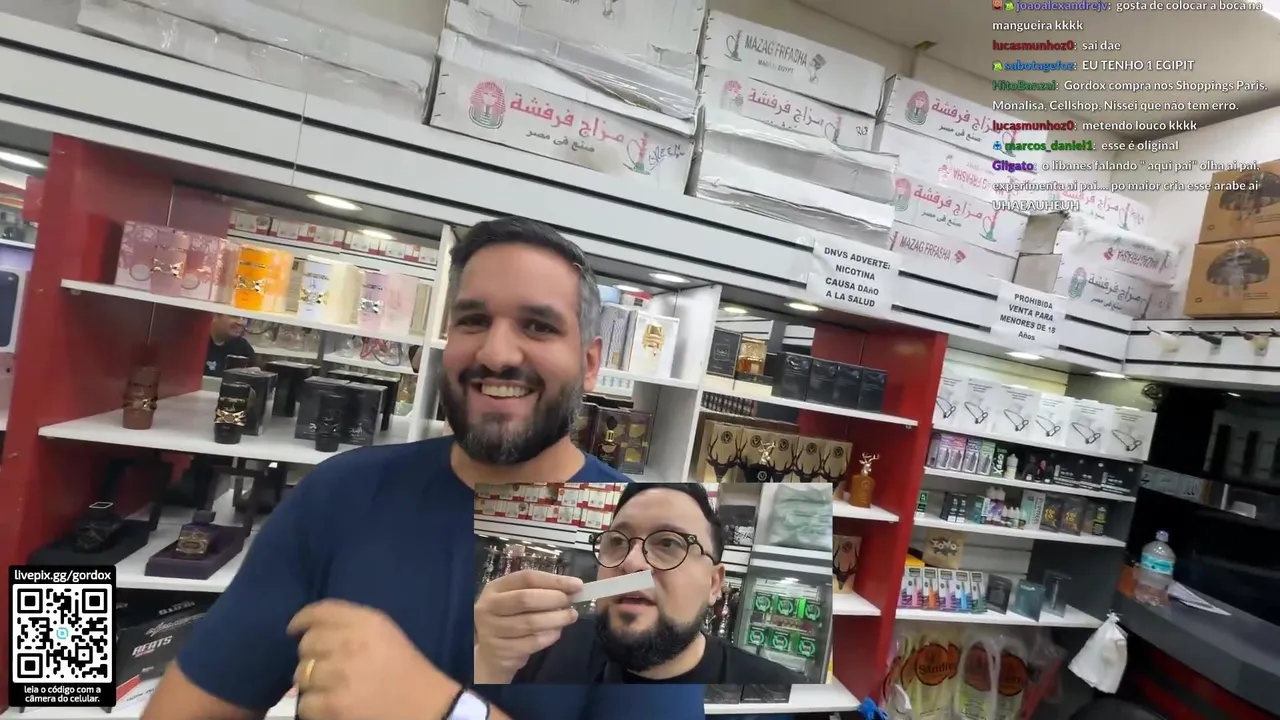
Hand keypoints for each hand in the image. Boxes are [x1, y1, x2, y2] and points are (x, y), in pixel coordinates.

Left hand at [289, 600, 455, 719]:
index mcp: (367, 622)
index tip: (295, 629)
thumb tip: (310, 630)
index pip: (321, 612)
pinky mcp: (333, 706)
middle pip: (306, 644)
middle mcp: (350, 643)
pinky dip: (314, 708)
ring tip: (330, 689)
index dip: (302, 620)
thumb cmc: (406, 669)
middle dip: (311, 657)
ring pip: (301, 675)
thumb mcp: (384, 633)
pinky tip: (330, 706)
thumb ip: (352, 625)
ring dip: (312, 684)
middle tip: (324, 668)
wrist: (427, 708)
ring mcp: (339, 675)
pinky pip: (304, 703)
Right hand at [473, 570, 583, 683]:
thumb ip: (538, 593)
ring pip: (530, 623)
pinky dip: (549, 637)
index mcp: (495, 588)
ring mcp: (492, 630)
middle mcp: (489, 607)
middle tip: (571, 602)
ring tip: (570, 617)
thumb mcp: (516, 602)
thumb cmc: (508, 622)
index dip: (554, 580)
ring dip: (556, 619)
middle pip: (525, 598)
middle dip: (554, 599)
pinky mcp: (501, 651)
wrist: (489, 656)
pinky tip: (556, 633)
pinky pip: (531, 643)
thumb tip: (572, 589)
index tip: (576, 584)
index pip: (526, 578)